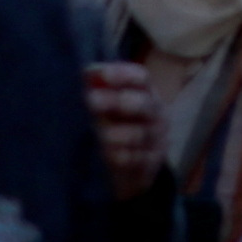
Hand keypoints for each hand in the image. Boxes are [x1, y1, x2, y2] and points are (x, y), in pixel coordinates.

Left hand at [83, 62, 162, 199]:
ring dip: (118, 134)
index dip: (123, 74)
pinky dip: (122, 157)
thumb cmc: (117, 126)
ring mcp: (156, 140)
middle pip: (143, 104)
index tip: (100, 75)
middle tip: (90, 100)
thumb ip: (99, 88)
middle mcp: (156, 114)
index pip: (141, 78)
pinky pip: (137, 161)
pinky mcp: (151, 165)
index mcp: (147, 93)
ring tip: (99, 134)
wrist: (133, 167)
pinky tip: (106, 155)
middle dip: (115, 101)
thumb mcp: (109, 106)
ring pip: (140, 135)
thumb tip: (86, 74)